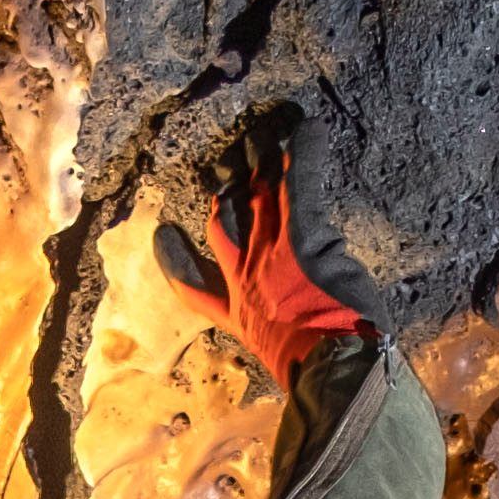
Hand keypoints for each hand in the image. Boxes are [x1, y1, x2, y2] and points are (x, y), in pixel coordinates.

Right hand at [152, 112, 385, 390]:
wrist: (333, 374)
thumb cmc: (318, 374)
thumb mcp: (284, 359)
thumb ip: (279, 333)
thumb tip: (293, 326)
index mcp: (239, 317)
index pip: (196, 287)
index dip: (175, 261)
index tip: (164, 237)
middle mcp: (247, 280)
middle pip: (222, 222)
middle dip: (223, 190)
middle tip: (228, 162)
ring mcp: (271, 254)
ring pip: (255, 193)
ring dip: (258, 160)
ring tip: (261, 133)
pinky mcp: (302, 236)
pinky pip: (299, 182)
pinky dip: (303, 150)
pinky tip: (305, 123)